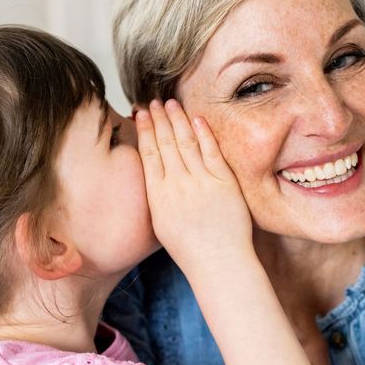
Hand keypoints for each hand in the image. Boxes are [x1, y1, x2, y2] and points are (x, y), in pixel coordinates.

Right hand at [135, 99, 251, 276]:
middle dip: (159, 119)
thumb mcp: (162, 223)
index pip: (149, 153)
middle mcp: (177, 185)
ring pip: (186, 143)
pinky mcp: (224, 183)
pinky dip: (204, 134)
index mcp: (158, 196)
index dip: (145, 130)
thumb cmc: (190, 249)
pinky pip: (211, 152)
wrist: (218, 263)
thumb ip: (157, 196)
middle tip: (154, 102)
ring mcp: (201, 182)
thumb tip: (154, 173)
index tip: (141, 113)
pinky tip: (197, 120)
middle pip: (165, 143)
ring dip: (177, 120)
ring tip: (171, 104)